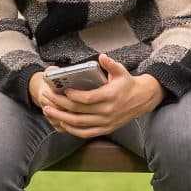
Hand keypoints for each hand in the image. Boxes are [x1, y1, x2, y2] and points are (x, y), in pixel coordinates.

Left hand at [39, 55, 161, 138]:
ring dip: (61, 118)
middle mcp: (107, 111)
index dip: (74, 96)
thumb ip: (110, 64)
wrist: (143, 99)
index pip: (88, 98)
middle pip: (79, 111)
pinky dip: (72, 130)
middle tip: (47, 98)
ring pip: (79, 123)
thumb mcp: (122, 72)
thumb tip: (101, 57)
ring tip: (48, 110)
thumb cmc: (128, 84)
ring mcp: (106, 122)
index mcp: (110, 96)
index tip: (64, 90)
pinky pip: (86, 133)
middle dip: (60, 104)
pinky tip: (62, 123)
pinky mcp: (105, 129)